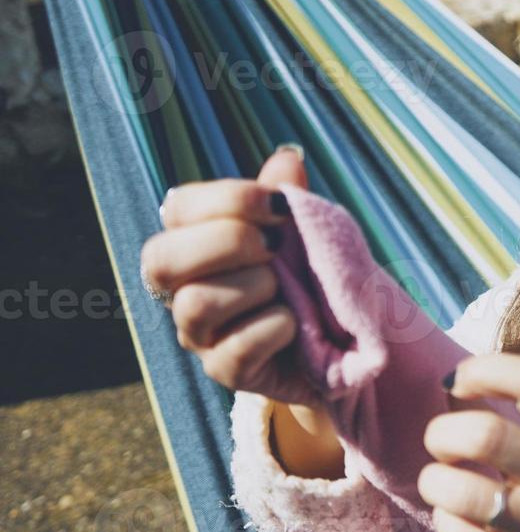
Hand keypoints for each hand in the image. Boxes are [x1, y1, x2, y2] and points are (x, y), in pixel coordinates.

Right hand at [139, 146, 311, 403]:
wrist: (348, 343)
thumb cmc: (314, 276)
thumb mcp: (304, 233)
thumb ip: (287, 199)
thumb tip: (287, 158)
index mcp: (195, 240)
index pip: (179, 207)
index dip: (228, 199)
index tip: (281, 206)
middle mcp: (184, 287)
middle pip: (160, 259)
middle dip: (226, 242)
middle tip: (277, 247)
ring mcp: (201, 334)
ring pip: (195, 305)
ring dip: (254, 288)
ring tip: (287, 290)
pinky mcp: (226, 373)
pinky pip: (230, 353)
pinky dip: (271, 331)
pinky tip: (296, 325)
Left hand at [418, 353, 519, 531]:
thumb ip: (515, 418)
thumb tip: (449, 388)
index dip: (485, 369)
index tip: (459, 381)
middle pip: (487, 436)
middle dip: (442, 434)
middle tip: (440, 444)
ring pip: (467, 493)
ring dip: (435, 482)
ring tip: (440, 484)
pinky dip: (445, 522)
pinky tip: (455, 519)